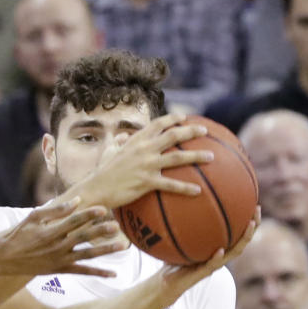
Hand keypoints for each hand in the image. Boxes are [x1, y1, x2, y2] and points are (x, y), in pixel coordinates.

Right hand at [0, 198, 126, 277]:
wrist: (4, 258)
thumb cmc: (18, 234)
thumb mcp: (33, 217)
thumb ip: (55, 210)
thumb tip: (77, 201)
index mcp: (50, 231)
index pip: (73, 221)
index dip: (88, 214)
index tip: (103, 208)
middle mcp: (57, 247)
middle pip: (83, 237)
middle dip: (101, 231)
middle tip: (117, 225)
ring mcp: (59, 260)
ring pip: (87, 255)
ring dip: (105, 250)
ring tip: (122, 246)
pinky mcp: (60, 269)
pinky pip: (82, 271)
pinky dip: (98, 272)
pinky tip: (113, 273)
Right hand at [75, 113, 214, 209]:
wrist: (95, 189)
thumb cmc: (101, 172)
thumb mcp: (108, 152)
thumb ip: (117, 143)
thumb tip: (120, 137)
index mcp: (135, 141)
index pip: (157, 124)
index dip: (172, 119)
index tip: (184, 117)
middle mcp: (143, 150)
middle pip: (173, 136)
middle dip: (191, 131)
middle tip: (205, 130)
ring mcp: (146, 165)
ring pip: (177, 158)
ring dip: (197, 156)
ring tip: (212, 157)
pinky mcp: (146, 182)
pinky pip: (171, 184)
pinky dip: (185, 188)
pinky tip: (198, 191)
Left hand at [159, 207, 259, 291]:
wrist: (167, 283)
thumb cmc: (173, 261)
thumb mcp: (177, 239)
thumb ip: (181, 224)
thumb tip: (177, 202)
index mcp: (218, 248)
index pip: (237, 232)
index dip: (247, 219)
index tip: (252, 202)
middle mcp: (220, 256)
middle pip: (243, 240)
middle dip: (252, 225)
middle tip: (256, 209)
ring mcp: (214, 265)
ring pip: (235, 252)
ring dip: (244, 239)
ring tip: (250, 225)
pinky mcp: (204, 273)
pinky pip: (213, 264)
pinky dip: (218, 257)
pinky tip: (221, 250)